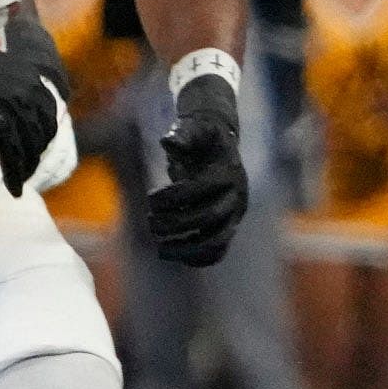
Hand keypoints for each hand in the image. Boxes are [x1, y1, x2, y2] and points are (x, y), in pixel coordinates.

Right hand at [0, 2, 78, 192]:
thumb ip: (13, 84)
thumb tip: (21, 106)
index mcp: (29, 75)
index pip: (49, 110)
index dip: (43, 130)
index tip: (36, 143)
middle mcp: (29, 91)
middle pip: (43, 131)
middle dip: (36, 150)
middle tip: (27, 165)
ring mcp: (14, 109)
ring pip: (30, 147)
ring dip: (26, 167)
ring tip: (20, 179)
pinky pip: (13, 158)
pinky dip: (15, 176)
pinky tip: (14, 189)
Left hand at [143, 71, 250, 265]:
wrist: (218, 148)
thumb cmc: (200, 138)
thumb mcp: (192, 130)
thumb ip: (182, 134)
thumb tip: (167, 141)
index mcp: (229, 173)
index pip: (202, 189)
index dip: (173, 196)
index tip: (150, 197)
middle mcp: (237, 197)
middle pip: (211, 217)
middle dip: (176, 223)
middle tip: (150, 222)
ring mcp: (234, 215)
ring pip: (218, 241)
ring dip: (187, 249)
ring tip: (160, 249)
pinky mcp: (227, 228)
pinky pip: (217, 252)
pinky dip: (195, 259)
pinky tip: (172, 254)